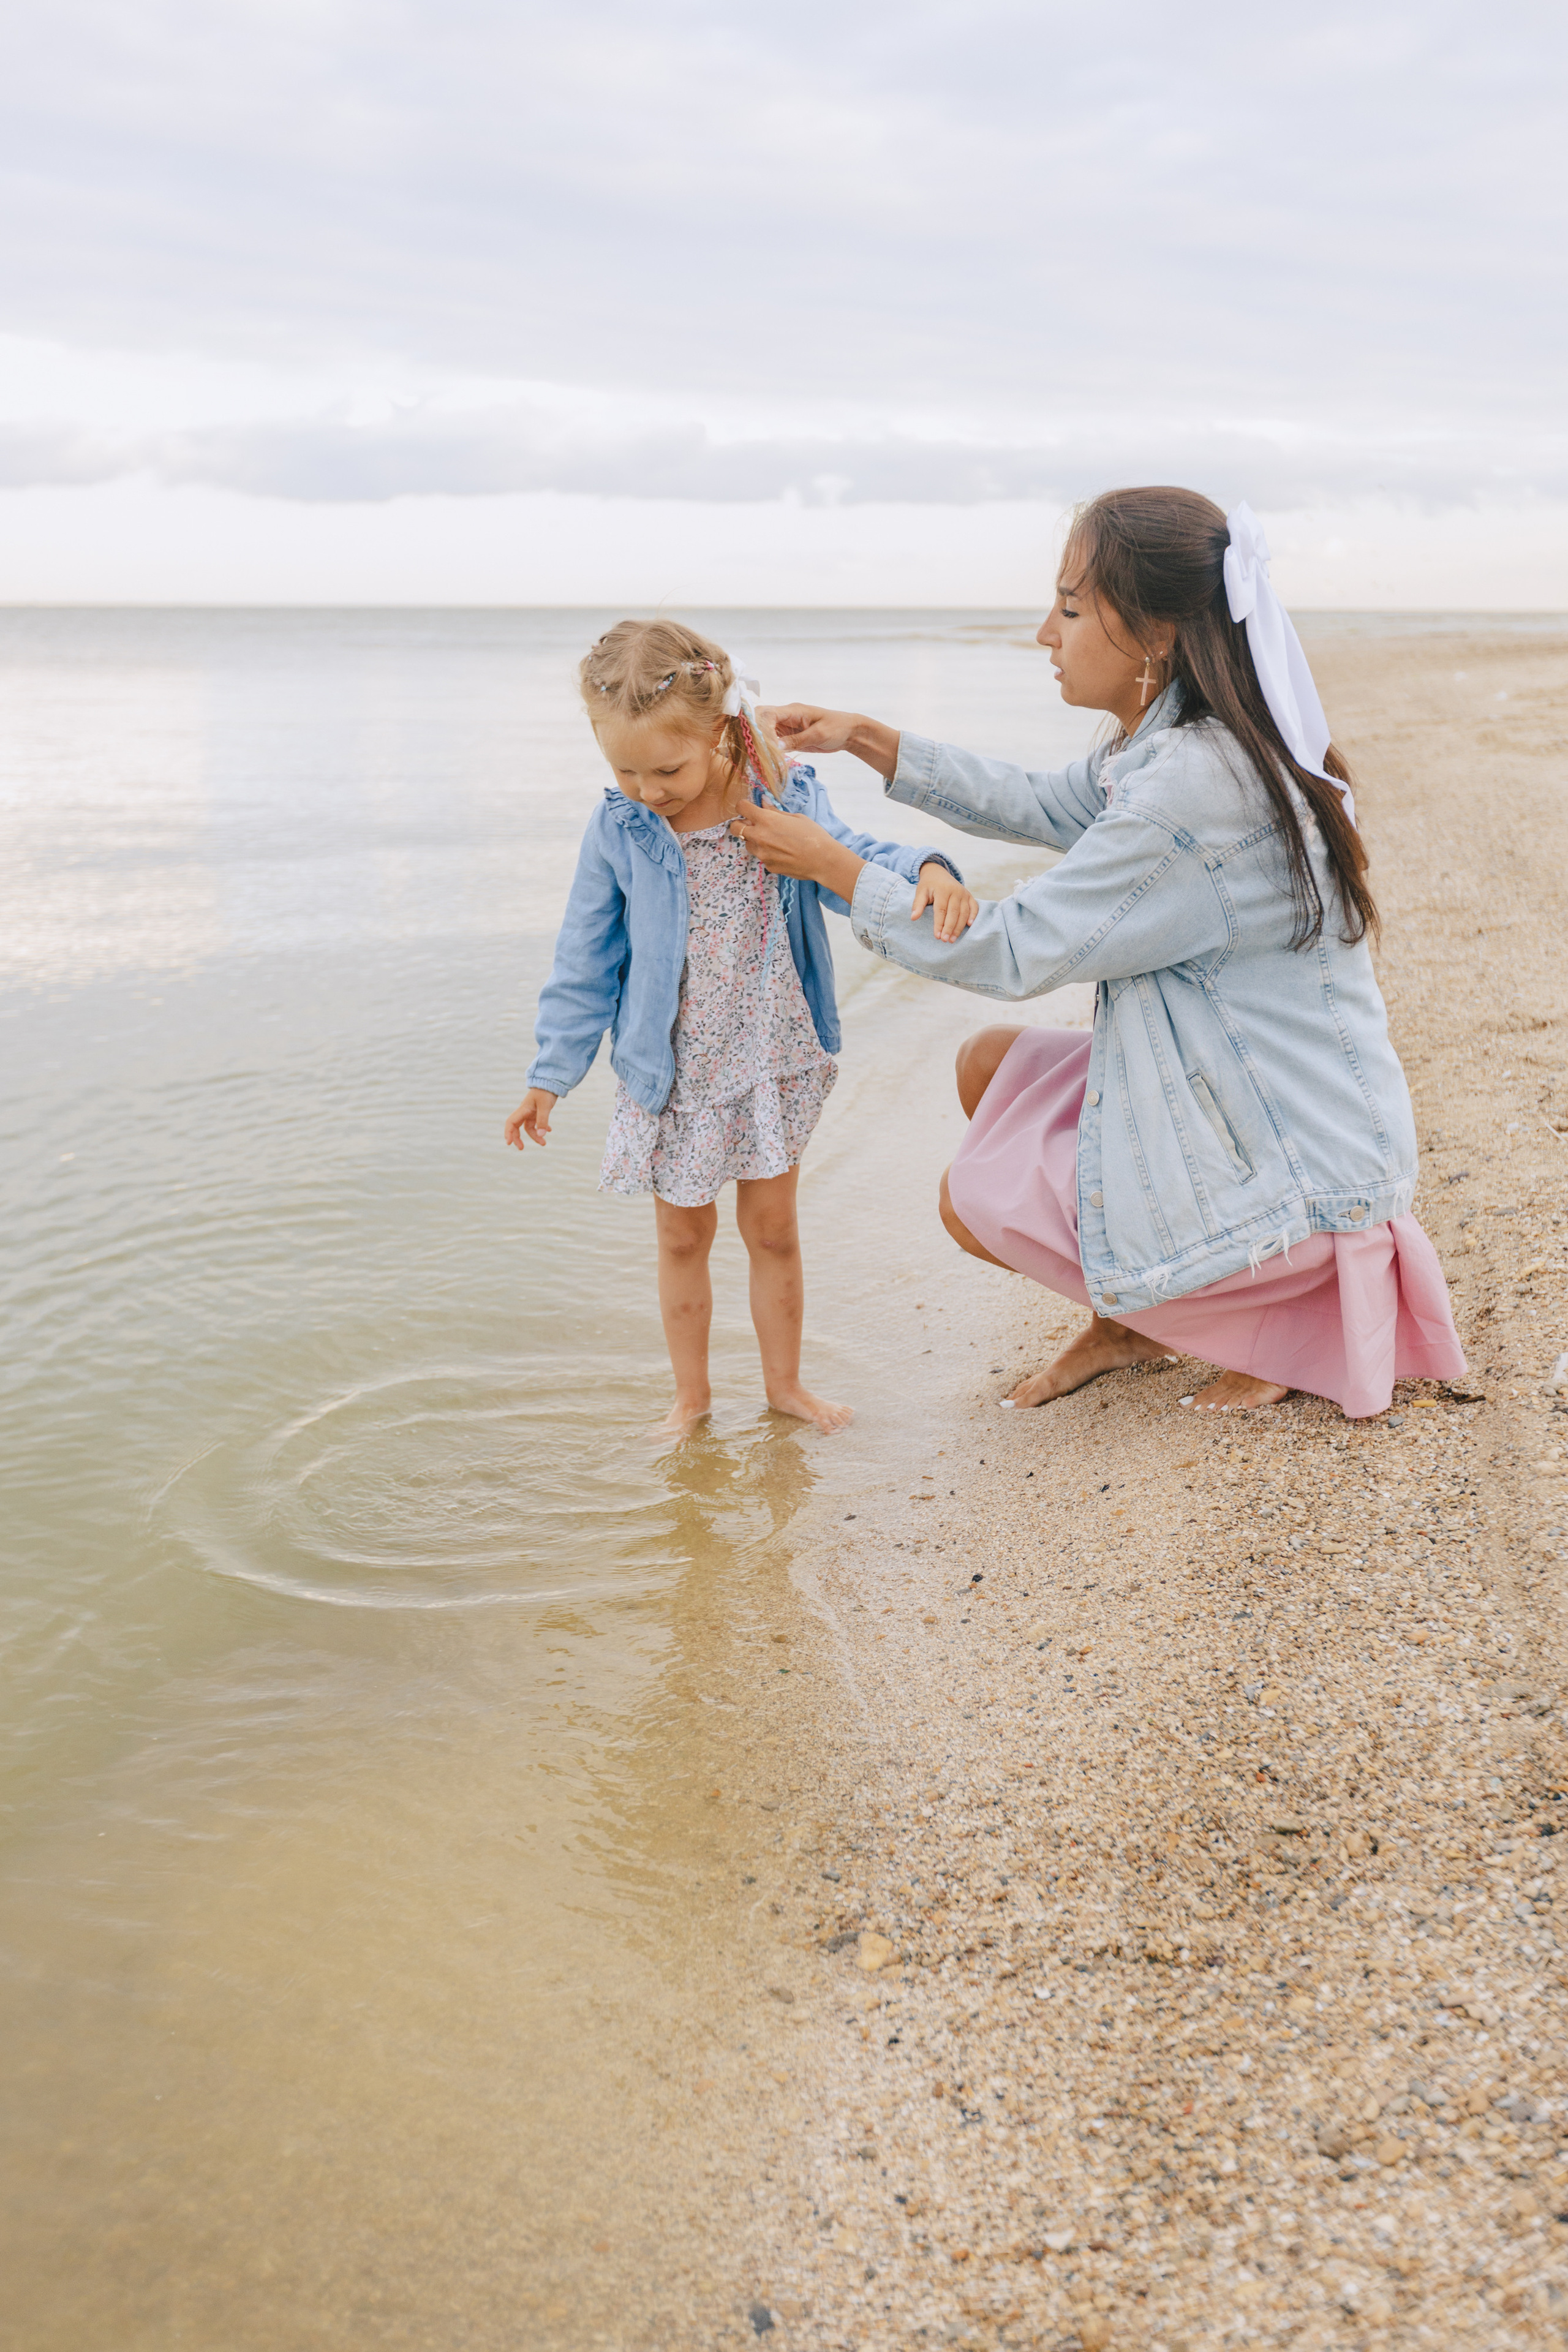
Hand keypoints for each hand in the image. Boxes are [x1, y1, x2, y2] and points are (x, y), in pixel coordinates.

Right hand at [505, 1089, 556, 1147]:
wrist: (551, 1082)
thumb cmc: (546, 1092)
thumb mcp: (545, 1106)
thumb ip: (543, 1120)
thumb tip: (541, 1135)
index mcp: (523, 1109)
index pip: (511, 1123)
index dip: (508, 1133)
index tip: (509, 1143)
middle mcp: (524, 1111)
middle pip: (516, 1127)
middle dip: (517, 1138)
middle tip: (521, 1148)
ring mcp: (530, 1112)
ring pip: (528, 1127)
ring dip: (535, 1135)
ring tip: (544, 1143)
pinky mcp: (537, 1112)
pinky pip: (536, 1123)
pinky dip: (542, 1128)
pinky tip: (550, 1130)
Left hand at [729, 801, 835, 878]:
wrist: (823, 860)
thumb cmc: (813, 835)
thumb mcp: (795, 818)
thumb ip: (775, 812)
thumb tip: (764, 803)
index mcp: (766, 820)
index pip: (741, 807)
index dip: (743, 806)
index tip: (748, 807)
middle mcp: (759, 837)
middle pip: (735, 828)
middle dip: (741, 824)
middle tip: (754, 824)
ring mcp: (762, 854)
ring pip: (747, 844)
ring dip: (754, 839)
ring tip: (774, 840)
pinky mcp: (768, 866)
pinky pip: (761, 856)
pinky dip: (767, 852)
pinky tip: (783, 852)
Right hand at [761, 704, 900, 777]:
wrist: (849, 733)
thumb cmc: (837, 728)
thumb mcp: (818, 735)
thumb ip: (796, 740)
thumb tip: (775, 746)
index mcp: (793, 710)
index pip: (768, 714)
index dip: (761, 729)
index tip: (763, 745)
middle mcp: (786, 717)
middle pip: (760, 721)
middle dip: (755, 736)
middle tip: (755, 754)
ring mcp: (786, 728)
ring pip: (764, 733)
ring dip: (760, 745)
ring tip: (758, 761)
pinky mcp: (788, 738)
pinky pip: (773, 743)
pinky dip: (768, 751)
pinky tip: (766, 762)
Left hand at [912, 863, 979, 941]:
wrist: (938, 873)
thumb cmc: (928, 885)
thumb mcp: (920, 892)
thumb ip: (917, 904)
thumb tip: (913, 918)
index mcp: (943, 890)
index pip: (941, 910)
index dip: (939, 924)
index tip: (937, 936)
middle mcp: (956, 891)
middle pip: (954, 913)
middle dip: (949, 928)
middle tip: (945, 940)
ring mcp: (964, 893)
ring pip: (964, 912)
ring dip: (959, 927)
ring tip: (953, 939)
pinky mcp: (970, 896)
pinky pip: (974, 907)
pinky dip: (973, 916)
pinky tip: (969, 926)